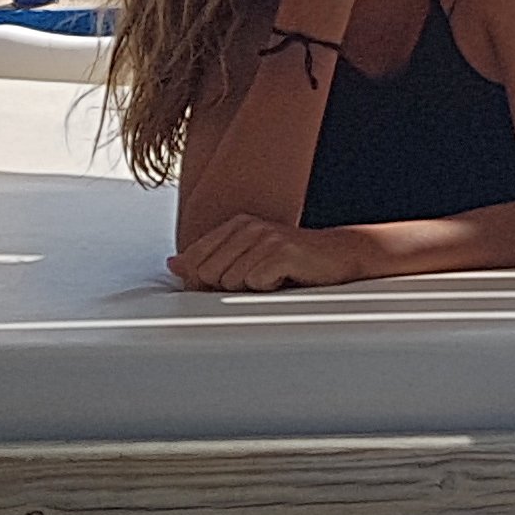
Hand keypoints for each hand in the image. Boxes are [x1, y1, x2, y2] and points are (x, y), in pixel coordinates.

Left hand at [169, 215, 356, 291]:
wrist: (340, 257)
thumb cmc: (293, 263)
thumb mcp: (247, 260)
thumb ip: (208, 260)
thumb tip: (174, 264)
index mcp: (235, 225)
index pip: (195, 261)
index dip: (206, 281)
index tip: (233, 281)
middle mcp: (247, 226)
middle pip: (207, 274)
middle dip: (228, 287)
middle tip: (258, 280)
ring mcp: (265, 237)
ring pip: (230, 281)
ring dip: (252, 289)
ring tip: (273, 278)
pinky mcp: (282, 251)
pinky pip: (255, 283)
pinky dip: (269, 289)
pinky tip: (286, 279)